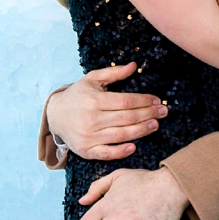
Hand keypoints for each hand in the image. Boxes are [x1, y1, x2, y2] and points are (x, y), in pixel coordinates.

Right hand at [47, 64, 165, 160]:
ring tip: (155, 125)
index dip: (144, 101)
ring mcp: (88, 136)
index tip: (157, 100)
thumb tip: (134, 66)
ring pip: (120, 135)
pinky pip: (106, 153)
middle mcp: (91, 118)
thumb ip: (113, 73)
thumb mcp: (91, 79)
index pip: (125, 101)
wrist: (55, 115)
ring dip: (141, 131)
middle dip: (148, 114)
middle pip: (126, 118)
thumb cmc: (77, 95)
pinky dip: (121, 151)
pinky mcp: (86, 150)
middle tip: (163, 112)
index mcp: (93, 99)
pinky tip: (134, 146)